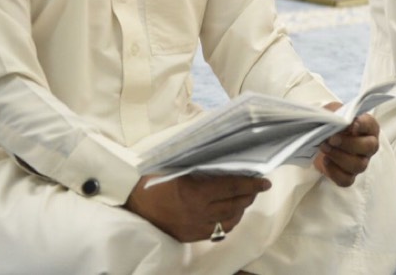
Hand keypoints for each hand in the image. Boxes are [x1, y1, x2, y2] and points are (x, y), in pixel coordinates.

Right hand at [124, 174, 270, 242]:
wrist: (131, 199)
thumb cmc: (154, 176)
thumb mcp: (179, 165)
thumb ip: (203, 164)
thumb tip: (229, 159)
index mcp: (195, 192)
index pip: (232, 188)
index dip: (251, 184)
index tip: (265, 181)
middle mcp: (197, 212)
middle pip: (234, 205)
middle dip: (249, 195)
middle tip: (257, 186)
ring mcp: (193, 227)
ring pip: (228, 222)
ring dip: (240, 210)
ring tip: (245, 199)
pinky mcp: (188, 236)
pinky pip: (216, 233)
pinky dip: (227, 223)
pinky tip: (230, 214)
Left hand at [313, 104, 379, 186]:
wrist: (319, 136)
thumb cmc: (332, 121)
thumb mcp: (334, 111)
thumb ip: (337, 113)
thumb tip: (337, 120)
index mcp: (369, 127)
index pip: (370, 125)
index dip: (362, 125)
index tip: (351, 124)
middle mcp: (369, 145)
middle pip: (368, 147)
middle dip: (349, 143)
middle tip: (332, 139)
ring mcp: (361, 162)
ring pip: (358, 165)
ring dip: (338, 157)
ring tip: (324, 148)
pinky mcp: (349, 175)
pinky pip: (346, 180)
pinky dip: (334, 172)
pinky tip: (325, 160)